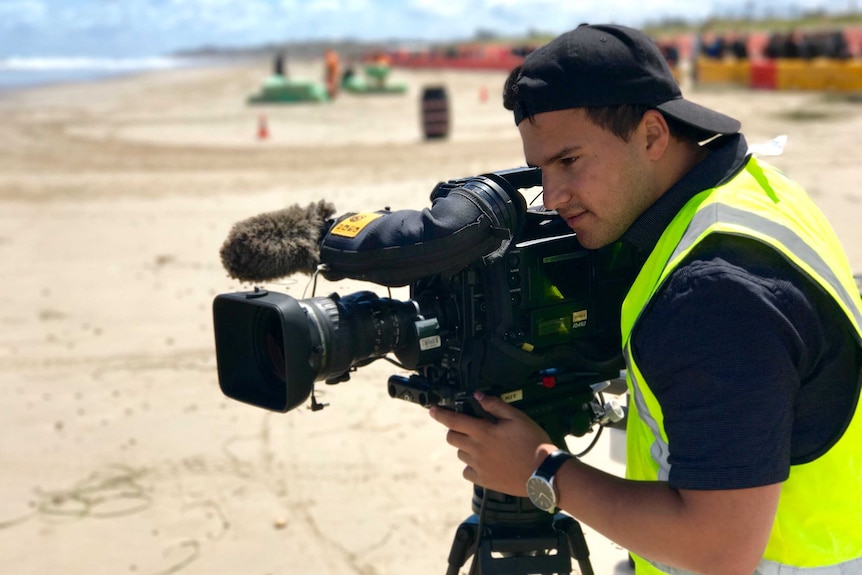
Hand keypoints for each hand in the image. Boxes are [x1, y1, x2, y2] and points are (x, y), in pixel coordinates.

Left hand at [429, 391, 555, 495]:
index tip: (432, 410)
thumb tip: (478, 396)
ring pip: (460, 454)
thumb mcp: (517, 418)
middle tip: (470, 428)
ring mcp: (479, 466)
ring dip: (466, 447)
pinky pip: (467, 472)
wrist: (543, 473)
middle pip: (452, 438)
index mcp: (483, 432)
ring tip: (483, 445)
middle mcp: (476, 450)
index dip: (440, 414)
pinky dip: (471, 466)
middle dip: (455, 430)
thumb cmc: (533, 444)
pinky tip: (485, 462)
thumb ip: (495, 406)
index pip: (453, 420)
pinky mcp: (484, 480)